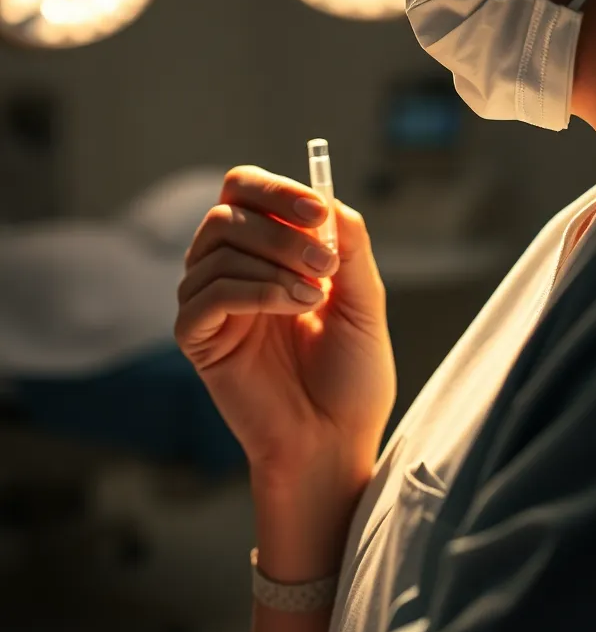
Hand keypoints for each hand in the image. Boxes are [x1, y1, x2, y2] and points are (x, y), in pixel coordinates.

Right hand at [175, 166, 396, 481]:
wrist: (335, 442)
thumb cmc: (350, 376)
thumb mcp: (364, 302)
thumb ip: (351, 249)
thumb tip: (333, 201)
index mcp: (266, 250)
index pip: (246, 189)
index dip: (277, 190)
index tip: (319, 211)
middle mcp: (230, 268)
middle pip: (227, 211)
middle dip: (281, 228)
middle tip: (326, 265)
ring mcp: (209, 303)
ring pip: (218, 246)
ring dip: (275, 262)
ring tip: (314, 298)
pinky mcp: (196, 337)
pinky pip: (207, 293)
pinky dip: (254, 290)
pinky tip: (289, 309)